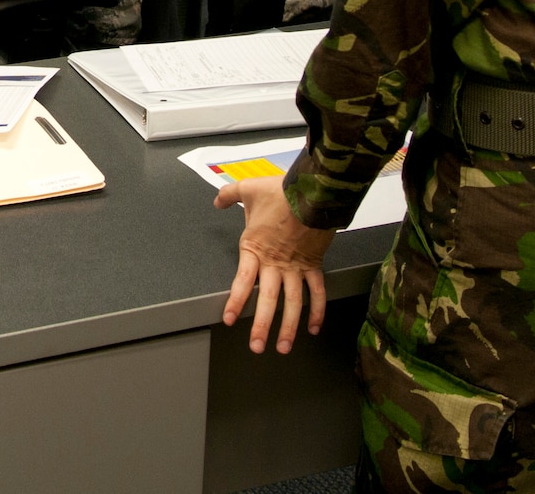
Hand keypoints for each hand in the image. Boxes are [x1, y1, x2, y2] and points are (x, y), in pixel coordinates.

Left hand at [214, 175, 335, 354]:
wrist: (314, 191)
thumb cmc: (281, 191)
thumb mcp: (248, 188)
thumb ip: (229, 195)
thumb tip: (217, 200)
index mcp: (255, 248)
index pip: (243, 281)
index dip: (236, 302)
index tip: (228, 319)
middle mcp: (275, 263)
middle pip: (268, 299)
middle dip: (261, 325)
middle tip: (256, 347)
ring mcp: (297, 267)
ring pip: (293, 303)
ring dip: (289, 327)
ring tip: (283, 347)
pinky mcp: (314, 265)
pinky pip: (317, 292)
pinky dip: (317, 310)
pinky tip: (313, 328)